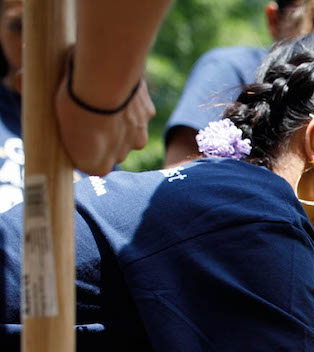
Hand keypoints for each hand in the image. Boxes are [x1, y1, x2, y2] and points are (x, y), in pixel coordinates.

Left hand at [53, 51, 154, 175]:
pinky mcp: (149, 116)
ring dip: (120, 124)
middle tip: (86, 115)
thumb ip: (42, 108)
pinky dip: (131, 105)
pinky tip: (118, 91)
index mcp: (96, 165)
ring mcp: (137, 138)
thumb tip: (20, 83)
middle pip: (113, 152)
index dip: (83, 150)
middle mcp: (120, 157)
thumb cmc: (71, 98)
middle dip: (103, 138)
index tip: (72, 134)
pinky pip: (140, 115)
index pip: (93, 167)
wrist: (104, 78)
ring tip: (104, 101)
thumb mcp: (47, 107)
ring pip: (129, 135)